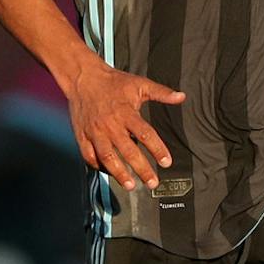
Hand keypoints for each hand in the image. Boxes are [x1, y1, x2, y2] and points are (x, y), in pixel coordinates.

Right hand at [68, 62, 184, 192]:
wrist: (83, 77)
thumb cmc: (113, 82)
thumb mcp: (139, 83)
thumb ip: (161, 92)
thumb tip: (181, 97)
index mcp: (126, 112)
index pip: (145, 134)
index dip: (157, 149)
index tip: (166, 162)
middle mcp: (110, 124)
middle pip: (128, 151)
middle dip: (141, 169)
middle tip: (152, 182)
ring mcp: (95, 131)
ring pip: (107, 157)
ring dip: (119, 173)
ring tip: (130, 185)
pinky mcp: (82, 135)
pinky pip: (88, 155)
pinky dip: (97, 166)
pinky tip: (107, 173)